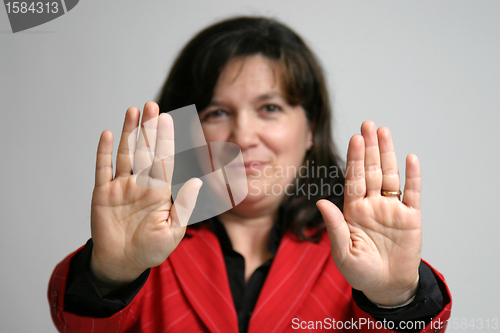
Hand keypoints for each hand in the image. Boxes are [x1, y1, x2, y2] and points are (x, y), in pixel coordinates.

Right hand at [90, 101, 201, 288]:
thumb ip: (183, 205)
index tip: (168, 119)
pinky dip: (104, 153)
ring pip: (126, 154)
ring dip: (129, 133)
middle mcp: (141, 184)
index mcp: (159, 191)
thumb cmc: (151, 249)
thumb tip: (198, 182)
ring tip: (133, 111)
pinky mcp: (103, 194)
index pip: (164, 159)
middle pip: (145, 151)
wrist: (123, 264)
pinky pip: (103, 170)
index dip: (165, 140)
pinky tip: (109, 134)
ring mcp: (121, 187)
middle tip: (152, 105)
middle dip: (148, 129)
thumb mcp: (173, 230)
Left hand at [317, 120, 420, 305]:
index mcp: (353, 210)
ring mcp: (392, 209)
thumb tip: (321, 202)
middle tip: (367, 124)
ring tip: (384, 132)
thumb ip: (335, 226)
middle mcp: (372, 204)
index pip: (353, 179)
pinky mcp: (410, 218)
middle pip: (371, 171)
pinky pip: (412, 193)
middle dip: (369, 148)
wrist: (386, 287)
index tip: (354, 138)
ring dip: (387, 154)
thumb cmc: (360, 271)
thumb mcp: (343, 252)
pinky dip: (413, 176)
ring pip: (390, 176)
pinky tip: (410, 158)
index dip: (354, 159)